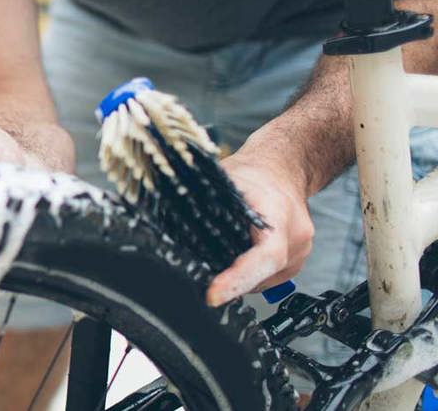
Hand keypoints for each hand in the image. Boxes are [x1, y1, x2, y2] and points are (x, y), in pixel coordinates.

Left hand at [207, 149, 314, 306]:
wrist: (282, 170)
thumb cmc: (254, 174)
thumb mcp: (225, 179)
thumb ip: (201, 200)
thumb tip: (165, 211)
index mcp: (279, 213)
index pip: (265, 256)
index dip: (239, 278)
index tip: (213, 295)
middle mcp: (295, 238)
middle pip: (261, 275)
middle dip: (228, 282)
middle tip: (199, 280)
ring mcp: (299, 253)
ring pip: (263, 281)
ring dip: (237, 279)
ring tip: (217, 263)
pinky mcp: (295, 263)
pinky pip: (268, 278)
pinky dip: (247, 275)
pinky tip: (232, 261)